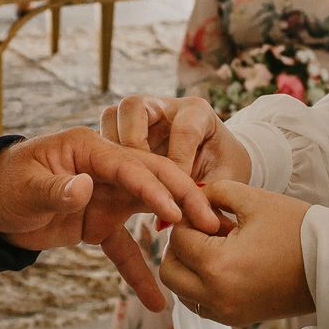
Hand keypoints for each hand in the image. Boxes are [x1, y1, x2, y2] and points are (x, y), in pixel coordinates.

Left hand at [0, 127, 220, 312]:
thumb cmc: (2, 185)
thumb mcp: (25, 187)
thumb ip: (55, 189)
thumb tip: (84, 188)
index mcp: (88, 149)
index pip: (130, 166)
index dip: (155, 189)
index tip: (178, 213)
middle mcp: (104, 168)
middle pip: (152, 180)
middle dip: (184, 199)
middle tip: (212, 223)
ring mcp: (104, 196)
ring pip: (149, 210)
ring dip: (177, 226)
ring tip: (206, 246)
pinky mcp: (98, 223)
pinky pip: (123, 248)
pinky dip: (139, 272)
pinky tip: (157, 302)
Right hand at [99, 94, 250, 183]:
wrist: (214, 161)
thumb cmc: (222, 169)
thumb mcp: (225, 180)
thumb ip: (209, 195)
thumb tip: (187, 221)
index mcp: (197, 112)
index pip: (184, 130)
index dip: (180, 164)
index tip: (178, 197)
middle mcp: (165, 107)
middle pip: (134, 107)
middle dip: (134, 144)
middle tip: (142, 179)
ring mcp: (141, 116)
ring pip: (112, 116)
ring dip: (113, 148)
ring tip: (126, 181)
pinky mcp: (125, 131)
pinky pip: (103, 134)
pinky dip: (106, 158)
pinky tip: (117, 185)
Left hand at [160, 180, 314, 324]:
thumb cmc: (297, 229)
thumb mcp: (253, 199)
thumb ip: (215, 192)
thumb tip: (192, 198)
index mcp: (219, 266)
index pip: (178, 239)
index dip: (189, 219)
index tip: (210, 212)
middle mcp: (217, 297)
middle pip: (169, 271)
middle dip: (179, 247)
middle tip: (204, 231)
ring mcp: (226, 314)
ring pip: (181, 291)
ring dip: (188, 268)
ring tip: (217, 248)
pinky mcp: (237, 321)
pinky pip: (200, 304)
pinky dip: (201, 286)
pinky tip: (225, 265)